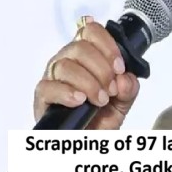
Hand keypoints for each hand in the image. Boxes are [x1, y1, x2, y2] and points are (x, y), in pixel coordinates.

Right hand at [34, 15, 139, 130]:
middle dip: (101, 69)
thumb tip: (124, 79)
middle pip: (80, 47)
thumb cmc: (102, 116)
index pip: (91, 31)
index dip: (107, 46)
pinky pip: (48, 87)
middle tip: (111, 90)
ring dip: (88, 83)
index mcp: (87, 54)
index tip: (119, 68)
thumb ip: (129, 87)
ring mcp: (53, 77)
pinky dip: (67, 93)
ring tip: (99, 100)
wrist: (91, 140)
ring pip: (65, 65)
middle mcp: (67, 60)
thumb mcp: (124, 100)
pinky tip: (80, 101)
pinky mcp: (42, 97)